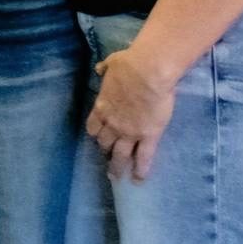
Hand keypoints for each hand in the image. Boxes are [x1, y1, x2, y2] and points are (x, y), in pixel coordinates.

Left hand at [86, 44, 178, 181]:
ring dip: (117, 167)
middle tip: (107, 159)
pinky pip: (143, 157)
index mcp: (102, 106)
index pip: (94, 126)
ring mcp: (129, 132)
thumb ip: (105, 69)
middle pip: (105, 143)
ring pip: (120, 155)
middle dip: (105, 151)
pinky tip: (138, 180)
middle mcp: (113, 123)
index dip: (96, 133)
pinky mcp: (148, 136)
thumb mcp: (111, 64)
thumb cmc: (129, 65)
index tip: (98, 137)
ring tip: (117, 177)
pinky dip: (140, 170)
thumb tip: (100, 68)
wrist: (147, 73)